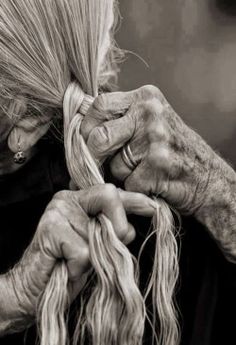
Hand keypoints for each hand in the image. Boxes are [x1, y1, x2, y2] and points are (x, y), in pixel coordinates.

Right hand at [5, 184, 155, 322]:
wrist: (34, 290)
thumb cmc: (68, 267)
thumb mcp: (97, 247)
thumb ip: (113, 231)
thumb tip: (136, 225)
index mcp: (79, 200)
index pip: (112, 192)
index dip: (135, 199)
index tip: (153, 207)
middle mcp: (67, 199)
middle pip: (109, 196)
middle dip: (118, 226)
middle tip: (104, 249)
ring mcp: (57, 211)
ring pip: (99, 231)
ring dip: (94, 256)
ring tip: (76, 262)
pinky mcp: (51, 229)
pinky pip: (84, 251)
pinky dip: (80, 268)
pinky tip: (67, 268)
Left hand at [81, 85, 220, 215]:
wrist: (208, 178)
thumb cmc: (173, 151)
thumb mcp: (151, 123)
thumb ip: (121, 120)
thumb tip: (79, 132)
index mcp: (145, 98)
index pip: (98, 105)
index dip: (87, 128)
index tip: (89, 143)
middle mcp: (151, 113)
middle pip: (99, 136)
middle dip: (94, 158)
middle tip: (100, 167)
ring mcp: (156, 138)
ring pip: (114, 165)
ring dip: (121, 176)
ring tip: (142, 172)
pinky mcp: (159, 165)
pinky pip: (128, 183)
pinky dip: (134, 189)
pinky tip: (152, 184)